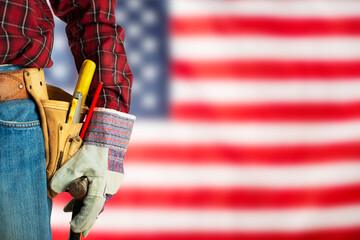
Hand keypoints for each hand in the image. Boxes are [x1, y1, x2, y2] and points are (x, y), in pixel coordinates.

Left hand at [50, 107, 134, 236]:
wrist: (108, 135)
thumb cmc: (93, 149)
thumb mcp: (74, 163)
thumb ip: (62, 179)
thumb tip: (54, 192)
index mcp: (101, 185)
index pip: (92, 209)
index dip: (83, 220)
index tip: (75, 229)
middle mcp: (109, 187)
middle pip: (96, 208)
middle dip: (86, 220)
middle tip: (77, 231)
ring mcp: (111, 183)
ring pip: (96, 200)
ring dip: (84, 207)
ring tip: (69, 212)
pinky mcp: (110, 178)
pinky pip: (98, 192)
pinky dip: (88, 197)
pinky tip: (76, 198)